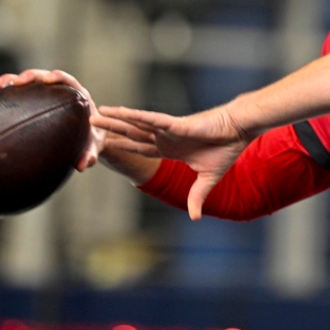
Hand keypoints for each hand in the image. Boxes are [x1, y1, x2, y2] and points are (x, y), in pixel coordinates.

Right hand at [0, 69, 104, 171]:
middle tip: (18, 82)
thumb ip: (90, 154)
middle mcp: (61, 90)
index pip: (69, 80)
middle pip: (45, 77)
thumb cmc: (92, 139)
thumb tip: (82, 165)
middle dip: (31, 76)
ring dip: (13, 80)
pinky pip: (21, 93)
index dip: (59, 77)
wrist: (87, 137)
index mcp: (78, 96)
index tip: (49, 79)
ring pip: (29, 82)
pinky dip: (8, 92)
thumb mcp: (93, 147)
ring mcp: (47, 94)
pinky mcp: (36, 100)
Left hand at [92, 105, 251, 219]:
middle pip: (132, 134)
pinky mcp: (175, 124)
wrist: (238, 132)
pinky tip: (120, 111)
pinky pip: (151, 119)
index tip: (106, 143)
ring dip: (116, 119)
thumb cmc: (225, 149)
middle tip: (90, 124)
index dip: (123, 146)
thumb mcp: (207, 179)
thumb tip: (195, 219)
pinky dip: (135, 116)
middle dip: (112, 130)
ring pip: (136, 124)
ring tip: (96, 113)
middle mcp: (165, 138)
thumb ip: (197, 196)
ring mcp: (168, 130)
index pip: (141, 148)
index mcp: (170, 149)